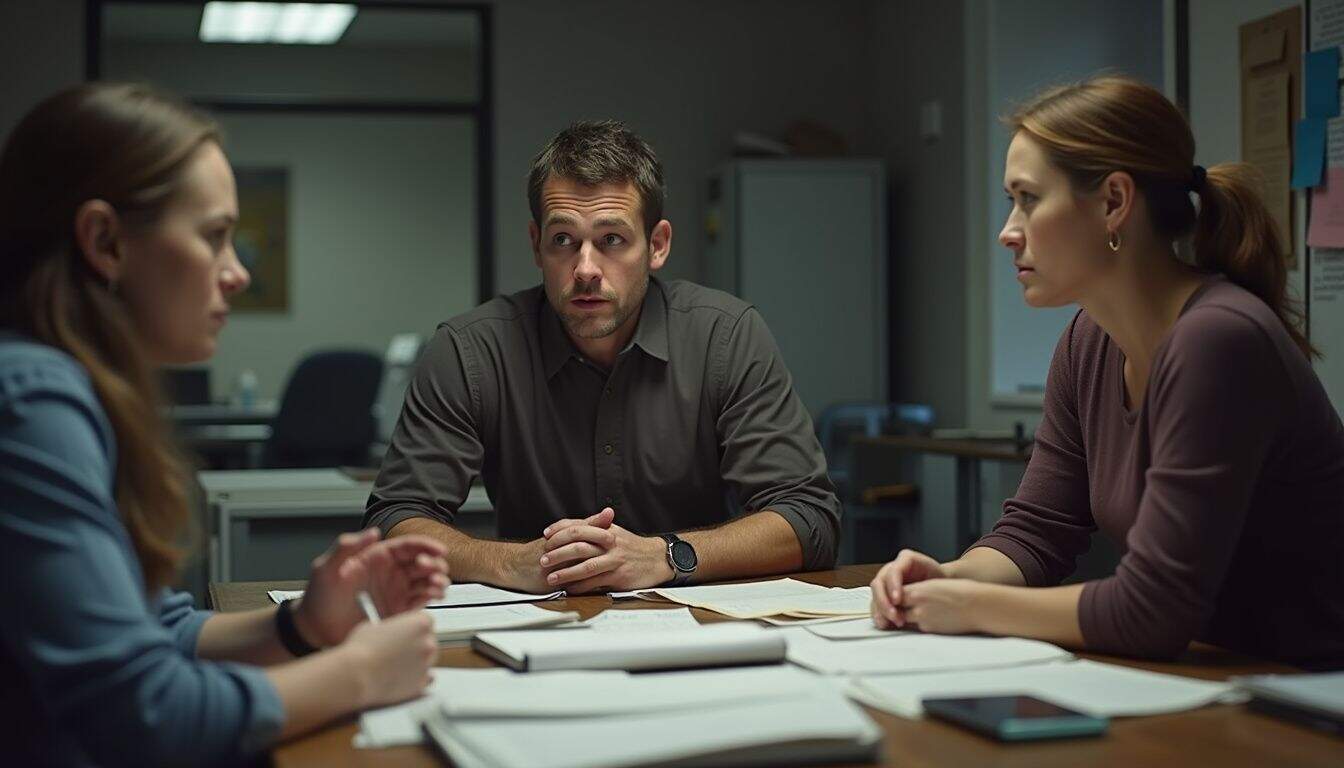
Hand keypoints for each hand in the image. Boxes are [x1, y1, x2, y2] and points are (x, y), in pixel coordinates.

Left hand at [295, 529, 448, 647]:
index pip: (408, 546)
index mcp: (376, 557)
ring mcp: (396, 592)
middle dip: (434, 563)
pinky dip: (433, 596)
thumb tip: (373, 532)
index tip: (439, 550)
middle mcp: (390, 573)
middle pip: (423, 562)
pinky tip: (434, 595)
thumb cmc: (319, 597)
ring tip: (436, 585)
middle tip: (432, 570)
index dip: (427, 545)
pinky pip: (422, 600)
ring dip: (438, 579)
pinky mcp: (399, 611)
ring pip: (426, 580)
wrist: (316, 629)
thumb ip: (347, 547)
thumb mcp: (327, 568)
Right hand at [338, 611, 437, 709]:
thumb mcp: (373, 626)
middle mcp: (428, 643)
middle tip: (398, 649)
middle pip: (429, 641)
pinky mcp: (421, 685)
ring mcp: (427, 665)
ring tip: (394, 665)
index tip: (406, 632)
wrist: (356, 676)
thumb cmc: (361, 651)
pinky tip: (401, 677)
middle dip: (416, 644)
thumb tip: (390, 632)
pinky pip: (425, 679)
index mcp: (420, 623)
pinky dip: (415, 678)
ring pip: (427, 661)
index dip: (413, 627)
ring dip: (416, 662)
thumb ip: (391, 627)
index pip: (426, 621)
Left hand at [540, 508, 673, 592]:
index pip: (578, 525)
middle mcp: (610, 542)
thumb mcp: (616, 532)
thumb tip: (571, 528)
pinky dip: (580, 586)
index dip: (560, 529)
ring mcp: (615, 559)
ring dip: (566, 572)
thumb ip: (595, 528)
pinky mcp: (619, 576)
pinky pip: (595, 582)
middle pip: (579, 544)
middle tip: (543, 559)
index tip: (546, 535)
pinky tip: (570, 589)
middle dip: (558, 552)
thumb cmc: (633, 547)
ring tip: (551, 577)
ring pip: (586, 565)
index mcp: (607, 529)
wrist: (658, 559)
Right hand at [870, 548, 948, 628]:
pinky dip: (879, 615)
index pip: (893, 571)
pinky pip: (875, 604)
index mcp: (904, 560)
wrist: (940, 587)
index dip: (893, 586)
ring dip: (880, 610)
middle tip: (894, 615)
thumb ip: (926, 582)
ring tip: (889, 623)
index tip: (897, 600)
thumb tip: (916, 595)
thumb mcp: (937, 576)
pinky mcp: (884, 595)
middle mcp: (891, 570)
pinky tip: (885, 624)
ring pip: (874, 595)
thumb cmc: (940, 580)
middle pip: (879, 584)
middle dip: (884, 601)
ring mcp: (885, 582)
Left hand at [897, 579, 985, 634]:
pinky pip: (917, 627)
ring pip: (904, 620)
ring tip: (910, 613)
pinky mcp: (930, 630)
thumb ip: (918, 590)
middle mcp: (917, 606)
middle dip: (894, 608)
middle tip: (895, 607)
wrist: (976, 605)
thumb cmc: (960, 591)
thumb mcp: (934, 584)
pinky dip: (918, 624)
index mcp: (918, 591)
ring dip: (904, 617)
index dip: (893, 596)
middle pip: (895, 609)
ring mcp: (923, 620)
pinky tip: (927, 618)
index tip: (893, 596)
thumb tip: (905, 596)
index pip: (894, 595)